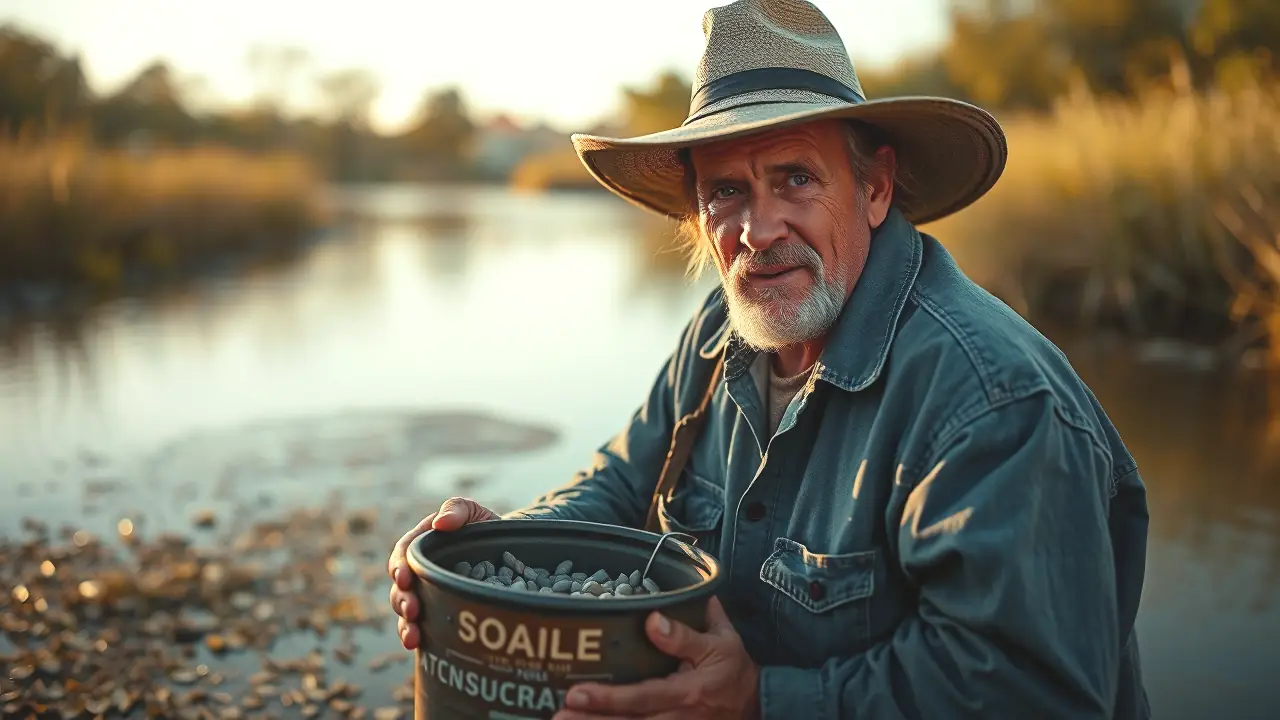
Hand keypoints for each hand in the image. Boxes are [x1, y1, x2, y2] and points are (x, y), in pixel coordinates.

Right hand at [387, 497, 498, 649]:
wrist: (511, 553)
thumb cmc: (486, 528)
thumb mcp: (473, 512)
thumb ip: (456, 509)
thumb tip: (439, 523)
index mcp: (423, 546)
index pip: (403, 556)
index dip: (400, 567)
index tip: (406, 578)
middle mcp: (421, 573)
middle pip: (401, 588)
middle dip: (402, 600)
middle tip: (412, 610)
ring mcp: (430, 595)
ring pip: (408, 611)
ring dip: (406, 624)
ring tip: (412, 637)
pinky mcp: (440, 613)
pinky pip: (424, 627)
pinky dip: (418, 637)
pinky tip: (417, 645)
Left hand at [553, 596, 760, 719]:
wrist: (757, 703)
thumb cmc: (733, 668)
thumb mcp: (720, 642)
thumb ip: (684, 634)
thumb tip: (652, 618)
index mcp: (688, 692)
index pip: (642, 697)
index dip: (609, 698)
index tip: (576, 693)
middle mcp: (678, 718)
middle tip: (559, 715)